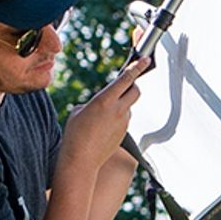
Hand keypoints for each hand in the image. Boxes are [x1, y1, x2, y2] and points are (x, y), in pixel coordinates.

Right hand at [63, 64, 145, 198]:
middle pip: (136, 91)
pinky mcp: (125, 133)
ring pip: (129, 106)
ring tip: (102, 115)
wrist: (81, 159)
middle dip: (133, 85)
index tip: (146, 60)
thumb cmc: (74, 134)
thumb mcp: (79, 111)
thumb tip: (105, 105)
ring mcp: (124, 122)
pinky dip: (117, 118)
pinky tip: (103, 127)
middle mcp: (118, 110)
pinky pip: (124, 119)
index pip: (126, 79)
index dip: (137, 67)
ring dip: (121, 104)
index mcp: (105, 100)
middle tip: (125, 84)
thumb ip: (95, 103)